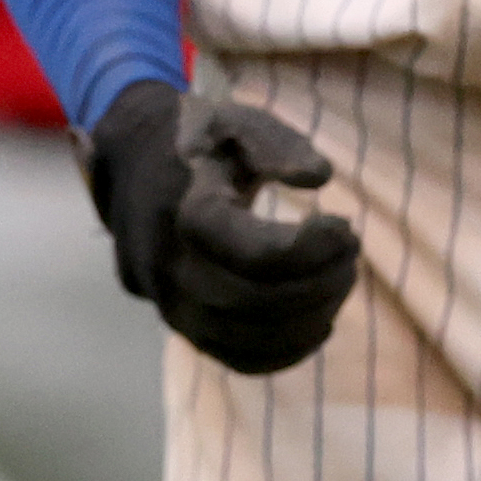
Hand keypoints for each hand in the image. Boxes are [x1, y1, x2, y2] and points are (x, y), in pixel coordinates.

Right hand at [77, 81, 359, 374]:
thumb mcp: (235, 121)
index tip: (343, 225)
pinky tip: (319, 321)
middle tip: (350, 252)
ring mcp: (170, 304)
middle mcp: (171, 268)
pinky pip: (237, 360)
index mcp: (184, 212)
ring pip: (248, 339)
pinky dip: (286, 351)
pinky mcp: (180, 327)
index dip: (310, 250)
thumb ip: (276, 142)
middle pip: (257, 302)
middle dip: (319, 282)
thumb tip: (318, 178)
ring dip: (310, 318)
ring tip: (338, 279)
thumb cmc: (198, 141)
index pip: (255, 255)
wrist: (131, 165)